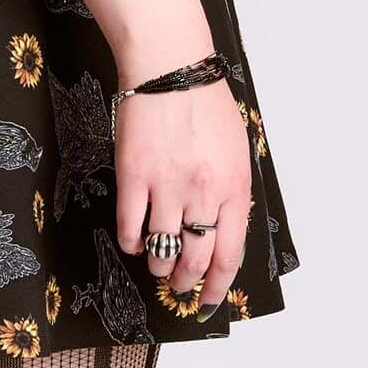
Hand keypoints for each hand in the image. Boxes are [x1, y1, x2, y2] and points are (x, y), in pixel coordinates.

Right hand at [114, 74, 252, 307]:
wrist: (170, 67)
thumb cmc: (205, 103)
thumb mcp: (237, 149)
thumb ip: (232, 191)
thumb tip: (221, 230)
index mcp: (235, 187)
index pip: (229, 254)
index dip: (218, 285)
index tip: (209, 300)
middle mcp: (204, 193)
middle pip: (195, 258)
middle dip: (187, 283)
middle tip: (180, 288)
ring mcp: (167, 186)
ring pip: (162, 249)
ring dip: (159, 266)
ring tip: (157, 265)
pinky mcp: (134, 176)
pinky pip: (130, 226)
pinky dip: (131, 242)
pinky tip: (133, 241)